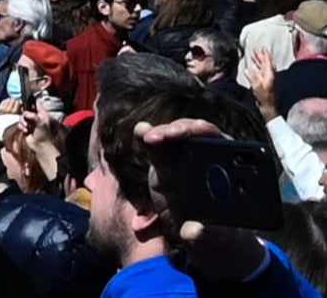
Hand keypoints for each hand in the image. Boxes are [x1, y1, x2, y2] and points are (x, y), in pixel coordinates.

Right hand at [132, 119, 271, 287]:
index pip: (219, 140)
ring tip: (148, 137)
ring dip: (161, 132)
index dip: (204, 133)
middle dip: (178, 130)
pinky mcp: (164, 163)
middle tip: (162, 137)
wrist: (203, 240)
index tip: (190, 134)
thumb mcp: (218, 239)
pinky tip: (142, 133)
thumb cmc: (220, 236)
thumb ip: (209, 235)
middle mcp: (207, 158)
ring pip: (174, 136)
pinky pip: (156, 145)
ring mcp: (184, 158)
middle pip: (194, 133)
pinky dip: (147, 137)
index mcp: (229, 169)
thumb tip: (196, 231)